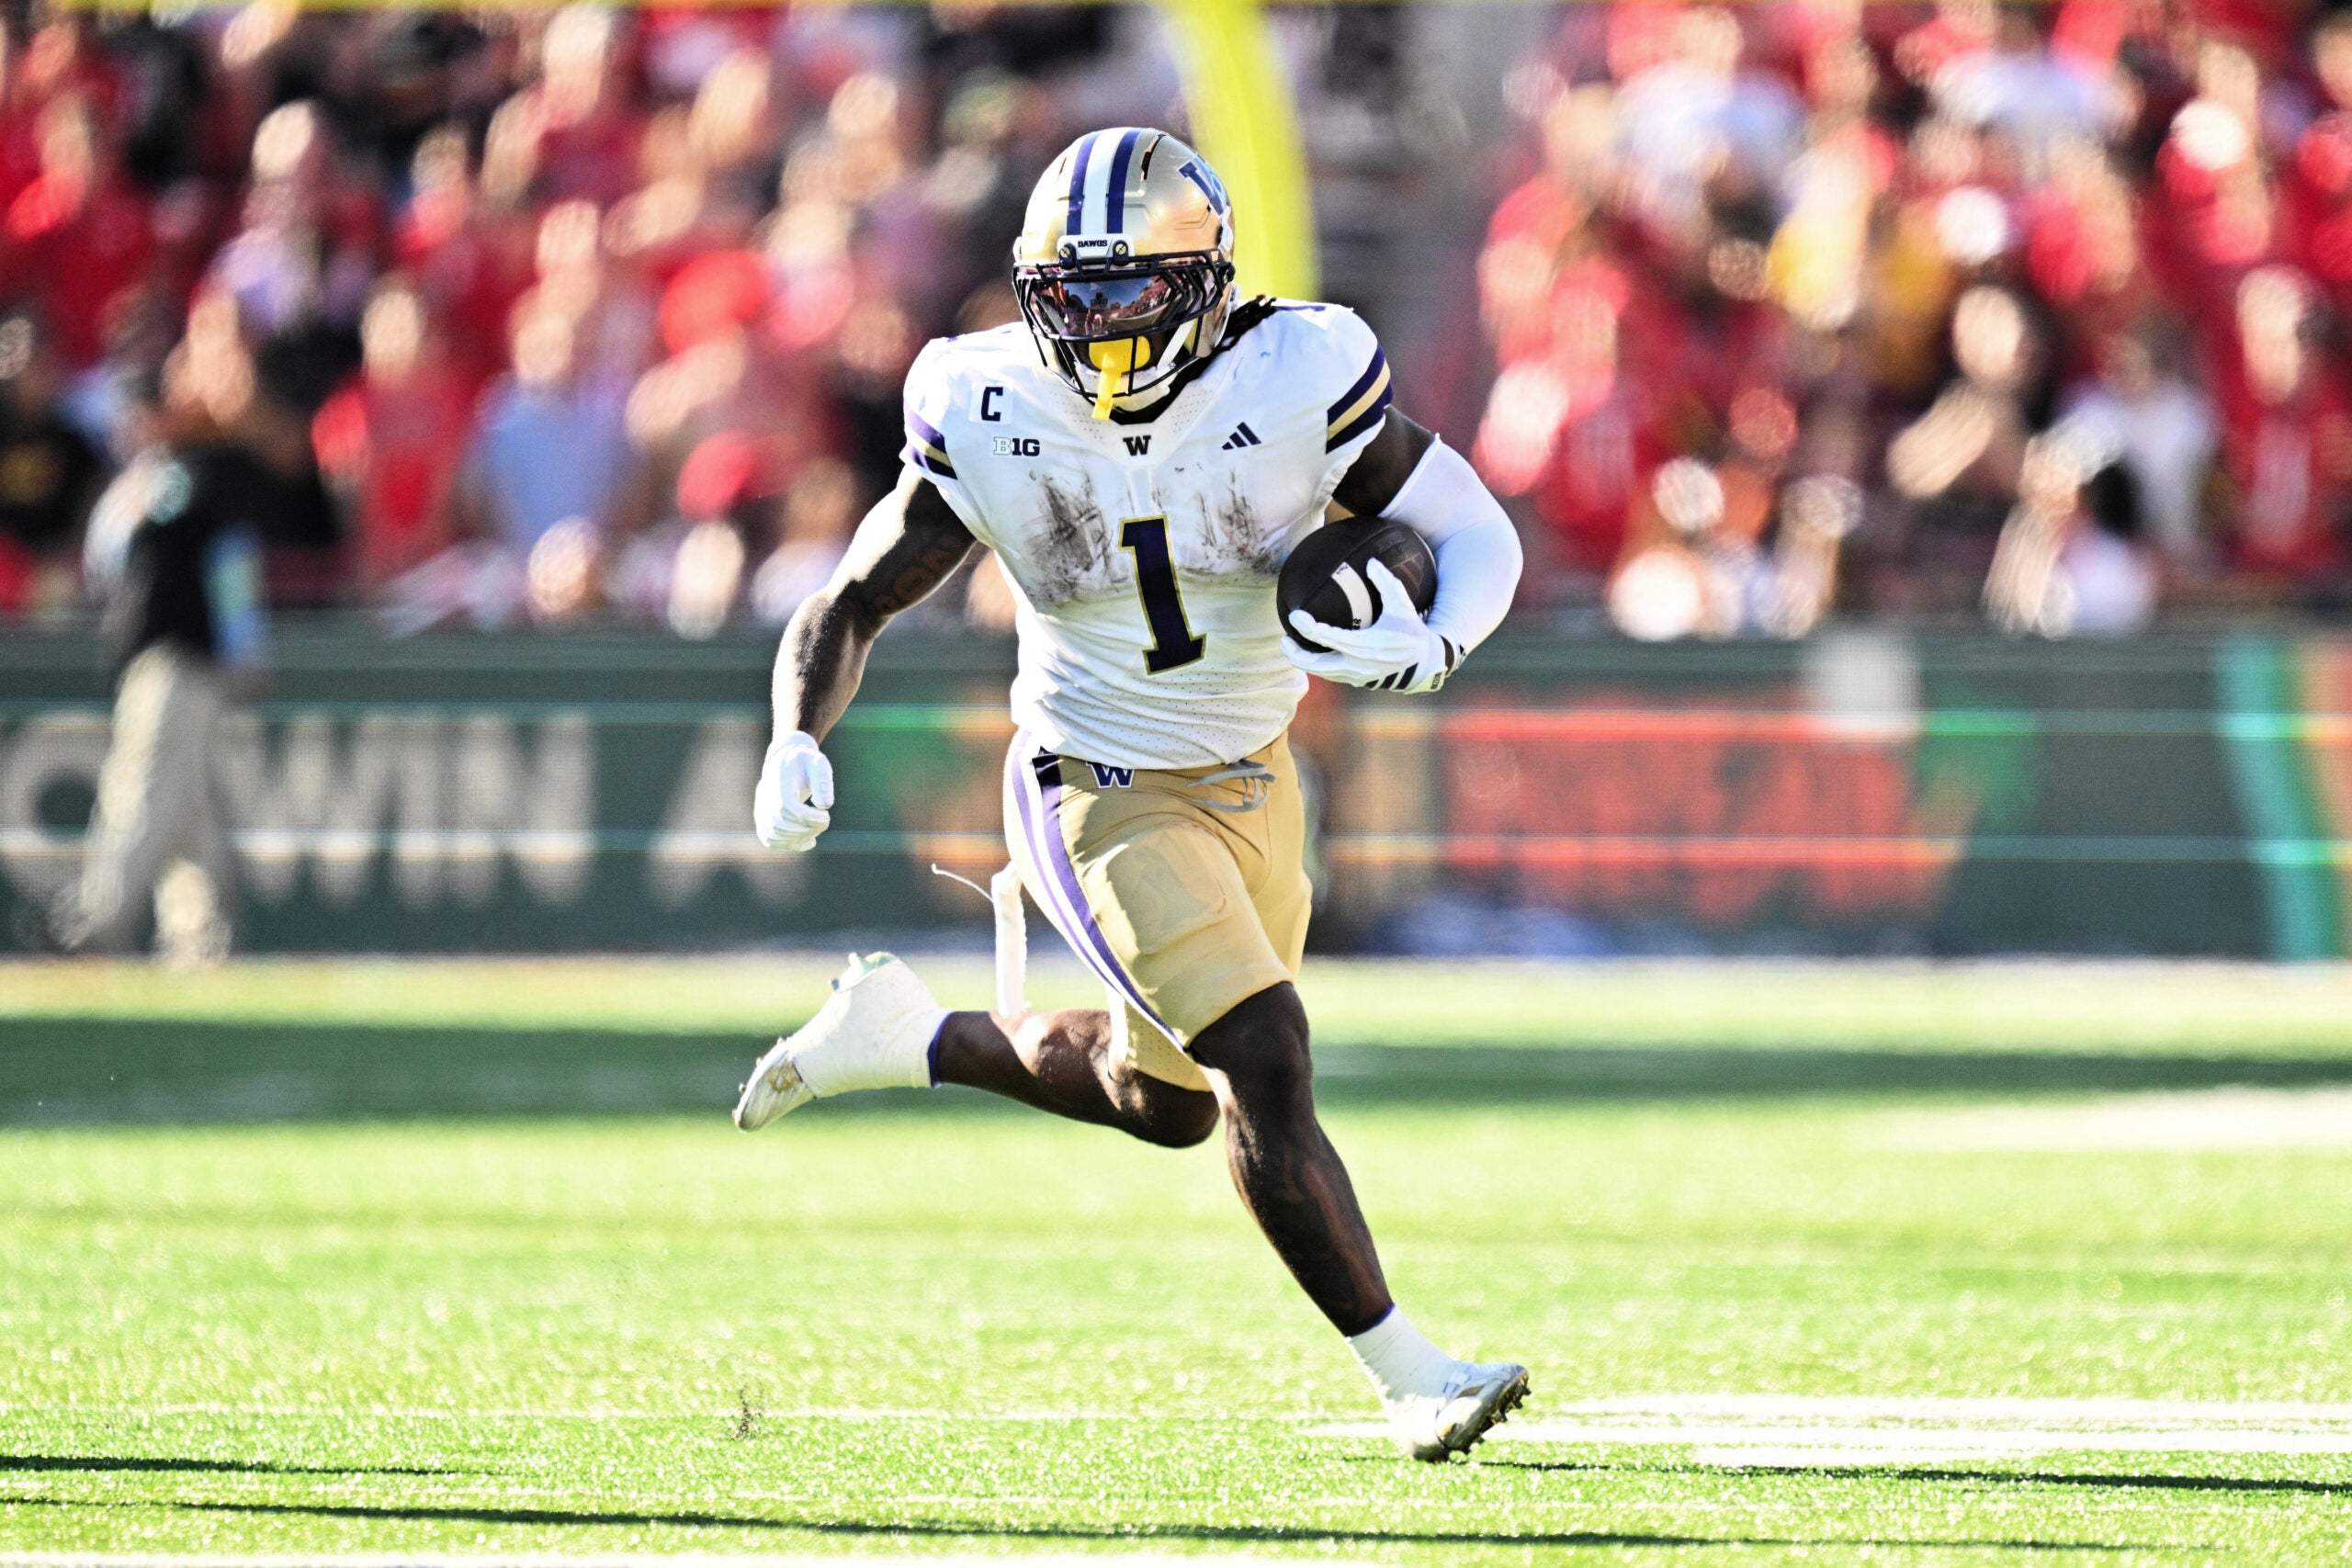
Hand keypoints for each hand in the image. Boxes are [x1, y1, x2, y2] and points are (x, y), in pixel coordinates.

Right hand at [754, 730, 834, 850]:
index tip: (826, 815)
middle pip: (781, 823)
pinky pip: (770, 840)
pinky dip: (789, 846)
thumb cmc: (805, 763)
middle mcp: (764, 798)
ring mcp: (760, 811)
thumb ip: (822, 780)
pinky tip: (809, 842)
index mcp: (777, 783)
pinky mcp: (762, 822)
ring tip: (817, 829)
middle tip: (824, 822)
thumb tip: (824, 805)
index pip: (788, 808)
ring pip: (775, 835)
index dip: (809, 818)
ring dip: (800, 838)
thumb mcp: (817, 764)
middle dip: (807, 828)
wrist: (784, 763)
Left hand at [1285, 560, 1452, 692]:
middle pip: (1315, 664)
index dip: (1308, 627)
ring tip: (1290, 646)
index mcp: (1364, 646)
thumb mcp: (1402, 604)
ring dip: (1303, 661)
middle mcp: (1356, 664)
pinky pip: (1330, 674)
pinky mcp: (1357, 680)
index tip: (1295, 616)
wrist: (1424, 662)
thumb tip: (1370, 562)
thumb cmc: (1411, 630)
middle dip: (1295, 653)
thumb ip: (1386, 582)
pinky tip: (1310, 653)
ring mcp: (1355, 675)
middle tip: (1284, 638)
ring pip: (1320, 672)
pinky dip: (1316, 665)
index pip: (1328, 638)